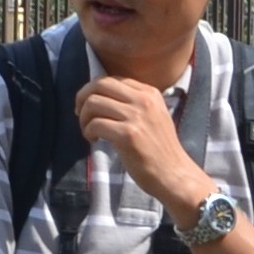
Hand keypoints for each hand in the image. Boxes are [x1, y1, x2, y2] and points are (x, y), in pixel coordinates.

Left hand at [74, 71, 213, 213]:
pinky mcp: (128, 135)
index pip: (112, 79)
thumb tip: (101, 96)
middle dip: (82, 98)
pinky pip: (96, 124)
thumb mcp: (154, 116)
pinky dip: (88, 132)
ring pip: (93, 103)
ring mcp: (136, 116)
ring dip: (84, 118)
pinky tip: (94, 140)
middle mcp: (143, 100)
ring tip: (89, 131)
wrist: (173, 174)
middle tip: (80, 114)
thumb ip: (134, 103)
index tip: (90, 106)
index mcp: (149, 93)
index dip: (94, 90)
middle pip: (99, 84)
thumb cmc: (160, 149)